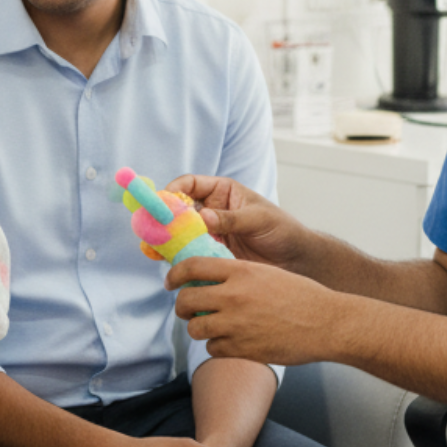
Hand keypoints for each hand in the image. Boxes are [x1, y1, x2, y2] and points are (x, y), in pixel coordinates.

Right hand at [163, 175, 308, 270]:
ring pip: (179, 232)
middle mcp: (211, 210)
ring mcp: (209, 233)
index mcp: (222, 192)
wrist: (296, 262)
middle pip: (179, 209)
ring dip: (165, 238)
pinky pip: (188, 252)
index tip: (163, 202)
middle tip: (150, 227)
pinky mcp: (210, 254)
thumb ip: (231, 219)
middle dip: (163, 216)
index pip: (190, 184)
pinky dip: (174, 255)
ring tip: (152, 247)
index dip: (174, 190)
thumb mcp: (258, 219)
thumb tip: (203, 217)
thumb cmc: (282, 230)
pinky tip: (164, 261)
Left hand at [167, 256, 336, 366]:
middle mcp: (233, 296)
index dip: (175, 274)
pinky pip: (212, 349)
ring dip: (199, 328)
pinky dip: (217, 346)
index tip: (171, 282)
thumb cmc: (300, 295)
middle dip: (181, 307)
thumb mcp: (265, 272)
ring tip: (210, 326)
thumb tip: (208, 278)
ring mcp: (236, 325)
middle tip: (186, 310)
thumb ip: (236, 274)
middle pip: (186, 301)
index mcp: (239, 271)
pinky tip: (230, 341)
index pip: (191, 267)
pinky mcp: (242, 349)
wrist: (326, 323)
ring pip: (196, 328)